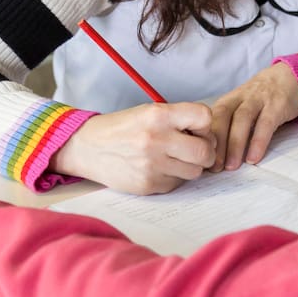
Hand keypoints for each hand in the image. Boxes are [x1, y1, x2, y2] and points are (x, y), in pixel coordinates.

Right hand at [52, 102, 215, 194]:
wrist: (88, 147)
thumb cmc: (123, 128)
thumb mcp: (148, 112)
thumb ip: (179, 120)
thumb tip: (210, 135)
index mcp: (159, 115)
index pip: (204, 117)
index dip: (205, 125)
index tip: (197, 129)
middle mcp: (157, 139)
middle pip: (205, 151)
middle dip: (205, 151)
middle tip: (195, 149)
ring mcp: (152, 165)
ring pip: (195, 172)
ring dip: (190, 166)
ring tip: (173, 158)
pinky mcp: (148, 185)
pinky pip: (177, 184)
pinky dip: (173, 177)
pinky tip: (158, 168)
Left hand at [209, 62, 297, 170]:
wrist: (289, 77)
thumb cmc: (261, 99)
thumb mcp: (241, 106)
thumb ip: (229, 125)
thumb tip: (213, 155)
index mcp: (228, 100)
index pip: (210, 118)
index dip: (204, 139)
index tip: (201, 161)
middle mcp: (240, 98)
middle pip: (223, 117)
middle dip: (217, 143)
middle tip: (214, 166)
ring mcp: (259, 99)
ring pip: (242, 119)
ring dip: (235, 144)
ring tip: (232, 166)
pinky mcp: (277, 105)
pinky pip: (266, 123)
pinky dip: (258, 141)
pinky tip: (254, 158)